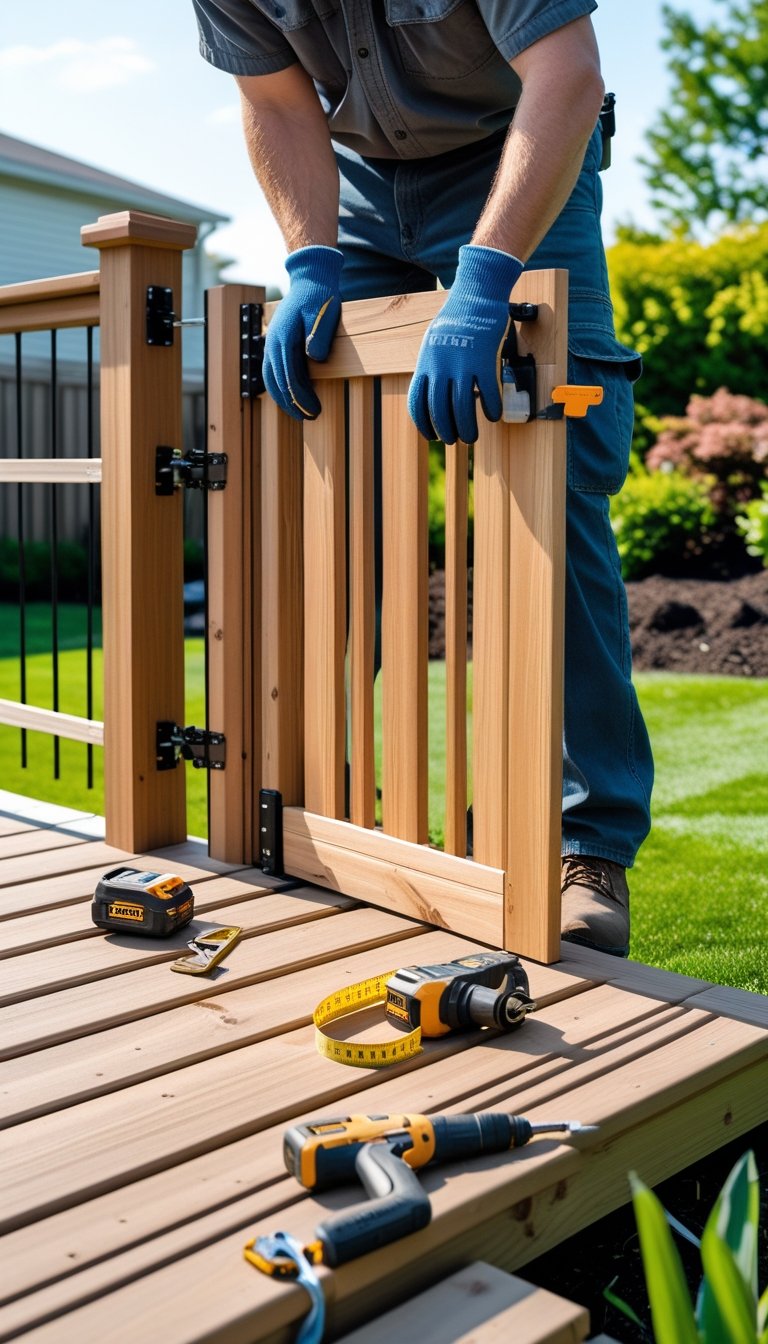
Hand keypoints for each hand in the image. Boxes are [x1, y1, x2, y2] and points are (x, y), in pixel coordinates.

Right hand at [263, 245, 343, 419]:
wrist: (310, 278)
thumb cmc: (320, 296)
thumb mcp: (324, 313)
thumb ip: (319, 336)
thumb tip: (314, 358)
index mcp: (284, 338)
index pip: (290, 377)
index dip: (301, 398)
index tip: (313, 410)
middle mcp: (273, 343)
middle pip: (277, 382)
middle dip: (292, 403)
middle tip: (307, 417)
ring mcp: (271, 343)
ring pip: (270, 378)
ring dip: (282, 398)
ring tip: (298, 412)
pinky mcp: (274, 343)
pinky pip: (271, 370)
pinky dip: (278, 386)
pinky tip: (289, 395)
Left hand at [408, 245, 522, 444]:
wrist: (475, 295)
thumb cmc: (455, 318)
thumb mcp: (433, 342)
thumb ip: (432, 367)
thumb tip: (434, 389)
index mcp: (426, 364)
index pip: (418, 403)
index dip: (424, 425)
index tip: (431, 436)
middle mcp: (441, 367)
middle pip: (440, 411)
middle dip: (446, 431)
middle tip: (454, 440)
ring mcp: (462, 365)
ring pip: (463, 408)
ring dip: (467, 428)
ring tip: (471, 437)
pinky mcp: (484, 361)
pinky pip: (488, 394)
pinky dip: (491, 409)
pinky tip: (493, 416)